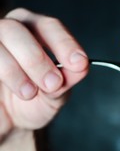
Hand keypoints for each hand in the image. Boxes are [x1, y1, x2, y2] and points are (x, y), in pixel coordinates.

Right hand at [0, 8, 88, 139]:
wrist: (8, 123)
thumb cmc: (32, 102)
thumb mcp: (55, 95)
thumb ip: (67, 79)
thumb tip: (81, 68)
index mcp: (34, 30)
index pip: (50, 26)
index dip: (64, 43)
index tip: (78, 63)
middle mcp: (8, 30)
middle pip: (17, 29)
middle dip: (37, 59)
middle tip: (52, 84)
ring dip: (15, 70)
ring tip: (29, 93)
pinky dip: (2, 74)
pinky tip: (10, 90)